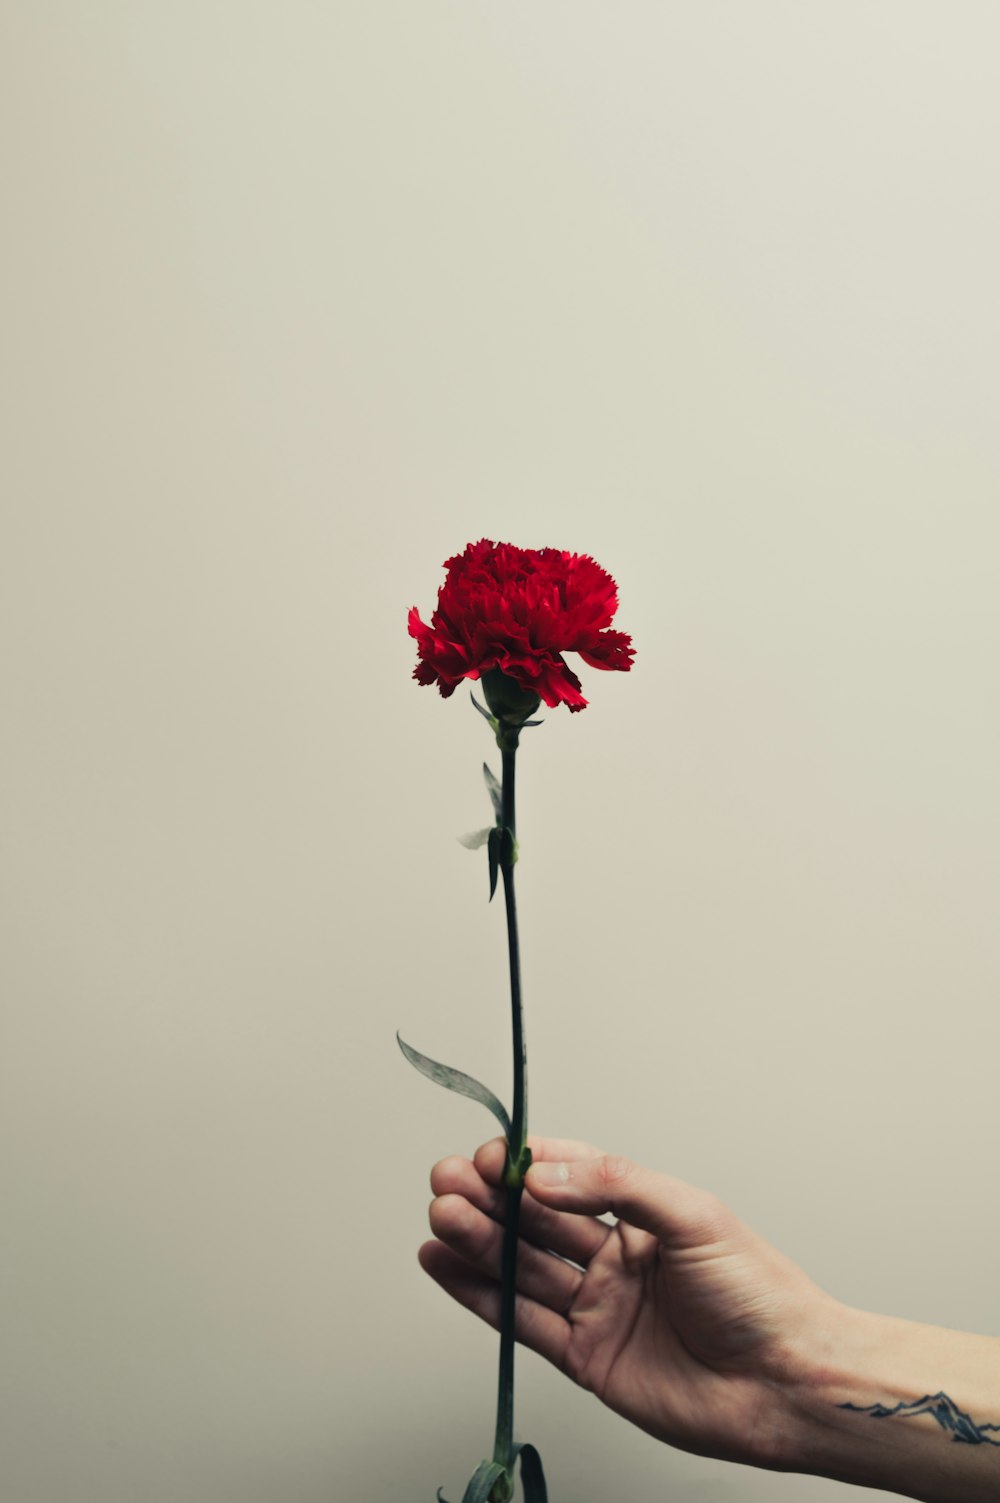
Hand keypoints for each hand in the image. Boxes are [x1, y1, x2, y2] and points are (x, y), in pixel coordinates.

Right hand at [420, 1135, 836, 1470]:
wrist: (788, 1385)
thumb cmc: (760, 1296)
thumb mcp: (693, 1215)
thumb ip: (616, 1187)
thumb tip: (545, 1173)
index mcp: (642, 1217)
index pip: (569, 1178)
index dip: (527, 1165)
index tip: (494, 1156)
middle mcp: (615, 1260)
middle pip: (535, 1221)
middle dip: (489, 1197)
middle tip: (448, 1178)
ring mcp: (598, 1308)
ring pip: (521, 1266)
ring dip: (476, 1239)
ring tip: (439, 1214)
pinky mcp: (588, 1358)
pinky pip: (521, 1321)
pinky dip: (478, 1294)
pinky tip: (444, 1264)